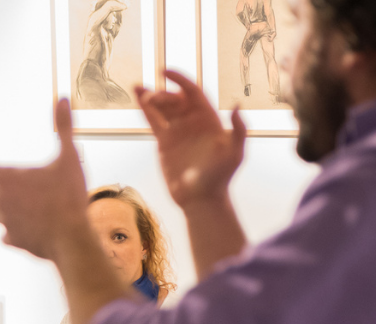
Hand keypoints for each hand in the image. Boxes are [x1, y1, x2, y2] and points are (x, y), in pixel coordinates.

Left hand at [0, 99, 91, 262]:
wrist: (71, 239)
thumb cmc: (69, 198)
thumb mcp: (69, 158)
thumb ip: (63, 128)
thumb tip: (64, 99)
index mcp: (10, 178)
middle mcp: (1, 200)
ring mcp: (5, 222)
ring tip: (12, 203)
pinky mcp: (12, 240)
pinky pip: (4, 234)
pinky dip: (11, 229)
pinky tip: (24, 227)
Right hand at [134, 70, 245, 208]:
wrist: (201, 198)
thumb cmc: (221, 177)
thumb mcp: (235, 153)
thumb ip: (239, 129)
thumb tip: (237, 105)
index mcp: (209, 118)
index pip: (192, 92)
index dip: (179, 80)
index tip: (165, 72)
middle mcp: (193, 121)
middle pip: (175, 98)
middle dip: (163, 93)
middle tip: (153, 98)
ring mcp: (178, 130)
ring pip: (163, 107)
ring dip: (151, 96)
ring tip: (138, 89)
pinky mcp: (165, 142)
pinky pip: (154, 121)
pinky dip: (145, 109)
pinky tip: (137, 97)